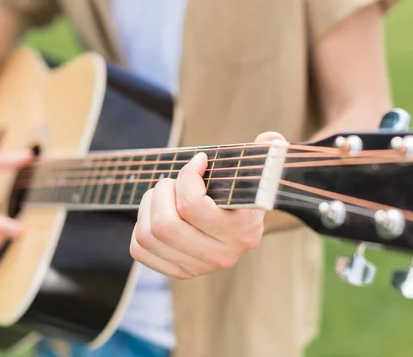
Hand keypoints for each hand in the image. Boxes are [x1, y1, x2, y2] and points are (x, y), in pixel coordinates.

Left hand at [130, 132, 286, 278]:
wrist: (244, 223)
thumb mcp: (261, 171)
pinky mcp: (179, 272)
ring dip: (149, 206)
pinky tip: (157, 212)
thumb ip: (268, 154)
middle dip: (161, 192)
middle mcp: (222, 255)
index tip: (199, 159)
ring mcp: (199, 267)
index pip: (194, 205)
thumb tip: (272, 140)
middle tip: (172, 181)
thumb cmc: (246, 190)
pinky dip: (141, 225)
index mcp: (243, 230)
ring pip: (150, 235)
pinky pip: (140, 249)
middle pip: (166, 225)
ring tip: (163, 193)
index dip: (187, 175)